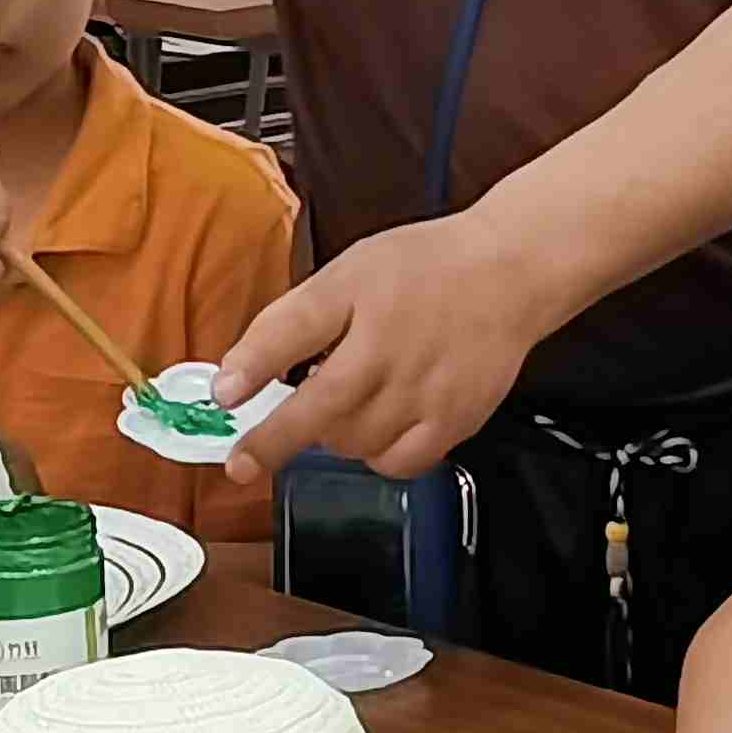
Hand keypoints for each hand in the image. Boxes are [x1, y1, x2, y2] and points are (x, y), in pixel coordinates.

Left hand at [214, 215, 561, 486]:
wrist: (508, 272)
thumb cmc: (424, 269)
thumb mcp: (348, 273)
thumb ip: (287, 325)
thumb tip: (231, 381)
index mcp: (358, 307)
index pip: (288, 340)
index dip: (251, 372)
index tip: (223, 398)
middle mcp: (392, 356)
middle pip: (319, 417)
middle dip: (281, 435)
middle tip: (254, 450)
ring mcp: (427, 394)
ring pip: (354, 446)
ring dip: (335, 437)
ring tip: (347, 405)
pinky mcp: (456, 421)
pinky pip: (398, 463)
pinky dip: (378, 454)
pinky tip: (380, 426)